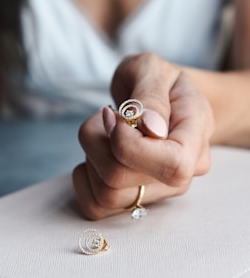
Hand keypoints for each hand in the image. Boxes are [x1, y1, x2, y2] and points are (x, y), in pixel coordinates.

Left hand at [72, 53, 214, 219]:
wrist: (164, 100)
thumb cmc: (159, 82)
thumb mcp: (153, 70)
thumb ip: (151, 95)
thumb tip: (151, 130)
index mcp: (195, 136)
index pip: (172, 164)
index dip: (130, 145)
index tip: (116, 116)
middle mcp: (182, 173)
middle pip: (123, 179)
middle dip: (98, 142)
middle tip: (107, 115)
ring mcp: (159, 191)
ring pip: (106, 196)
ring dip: (91, 157)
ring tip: (104, 133)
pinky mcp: (135, 199)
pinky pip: (96, 207)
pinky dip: (83, 180)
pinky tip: (93, 156)